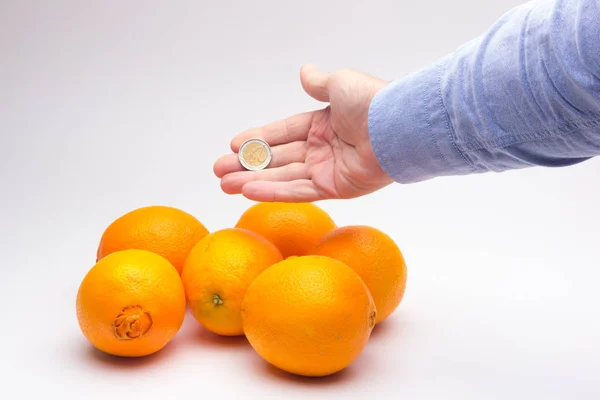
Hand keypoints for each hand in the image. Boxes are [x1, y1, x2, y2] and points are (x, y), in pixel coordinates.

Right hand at [213, 64, 393, 201]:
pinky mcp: (335, 188)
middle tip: (219, 170)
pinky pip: (298, 190)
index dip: (258, 138)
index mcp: (322, 123)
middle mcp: (323, 148)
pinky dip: (273, 191)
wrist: (396, 127)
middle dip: (247, 164)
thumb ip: (319, 83)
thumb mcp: (339, 84)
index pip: (283, 132)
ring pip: (282, 177)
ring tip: (224, 184)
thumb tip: (305, 72)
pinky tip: (249, 190)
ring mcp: (328, 170)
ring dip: (252, 181)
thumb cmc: (370, 102)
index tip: (233, 144)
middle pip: (277, 158)